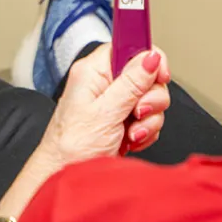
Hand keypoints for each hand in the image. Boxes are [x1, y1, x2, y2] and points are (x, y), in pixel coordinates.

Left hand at [37, 44, 171, 167]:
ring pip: (150, 99)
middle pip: (146, 75)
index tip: (160, 74)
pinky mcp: (122, 121)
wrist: (62, 176)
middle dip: (150, 98)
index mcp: (94, 70)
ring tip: (130, 134)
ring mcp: (114, 102)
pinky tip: (131, 142)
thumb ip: (130, 84)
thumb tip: (151, 56)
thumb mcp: (105, 113)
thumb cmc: (71, 146)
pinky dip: (145, 132)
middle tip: (137, 113)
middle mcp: (104, 82)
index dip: (148, 56)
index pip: (129, 45)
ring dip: (147, 120)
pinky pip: (147, 119)